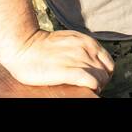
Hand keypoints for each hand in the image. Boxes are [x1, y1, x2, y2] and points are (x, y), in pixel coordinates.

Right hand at [0, 28, 115, 92]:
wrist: (23, 46)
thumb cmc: (42, 47)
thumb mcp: (70, 41)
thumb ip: (82, 49)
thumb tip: (91, 65)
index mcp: (88, 43)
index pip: (109, 64)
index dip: (104, 75)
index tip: (95, 82)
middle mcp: (86, 50)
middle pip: (106, 73)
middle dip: (101, 83)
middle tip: (89, 89)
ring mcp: (78, 59)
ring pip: (100, 78)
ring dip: (96, 87)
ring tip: (85, 90)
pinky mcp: (68, 70)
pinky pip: (90, 81)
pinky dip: (91, 87)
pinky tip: (84, 90)